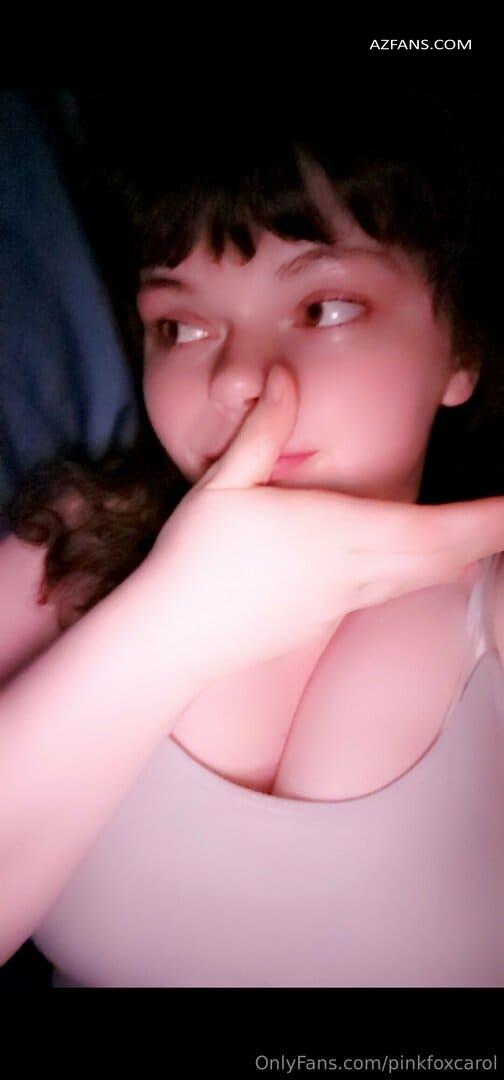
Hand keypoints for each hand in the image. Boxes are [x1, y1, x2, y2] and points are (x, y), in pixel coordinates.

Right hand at [145, 364, 503, 684]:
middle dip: (490, 537)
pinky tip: (438, 564)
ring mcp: (346, 600)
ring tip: (491, 535)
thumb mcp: (223, 484)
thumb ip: (262, 430)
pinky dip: (432, 573)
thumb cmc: (195, 559)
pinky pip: (398, 591)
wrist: (176, 637)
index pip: (433, 527)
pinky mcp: (331, 617)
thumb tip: (284, 377)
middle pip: (444, 555)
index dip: (484, 520)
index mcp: (336, 531)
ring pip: (425, 577)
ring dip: (465, 555)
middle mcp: (354, 570)